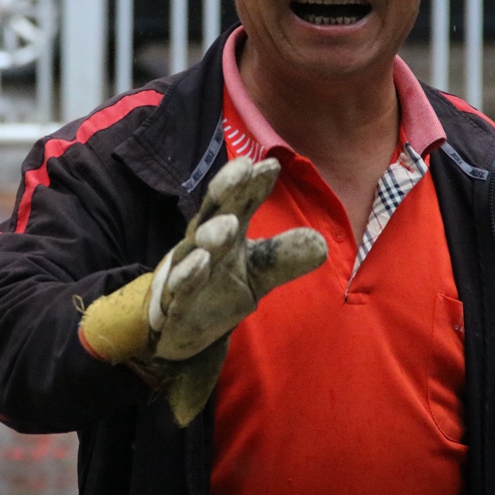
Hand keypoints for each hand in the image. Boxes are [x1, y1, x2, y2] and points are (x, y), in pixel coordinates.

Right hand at [148, 156, 326, 359]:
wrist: (177, 330)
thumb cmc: (217, 288)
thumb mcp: (257, 272)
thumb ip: (284, 257)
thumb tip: (321, 243)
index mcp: (225, 230)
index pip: (240, 201)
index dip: (254, 184)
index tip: (271, 165)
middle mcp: (202, 243)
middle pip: (212, 210)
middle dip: (226, 187)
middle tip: (243, 168)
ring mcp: (185, 271)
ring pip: (194, 247)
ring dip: (211, 233)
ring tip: (229, 223)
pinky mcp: (173, 303)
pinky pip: (179, 286)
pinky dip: (188, 274)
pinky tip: (201, 261)